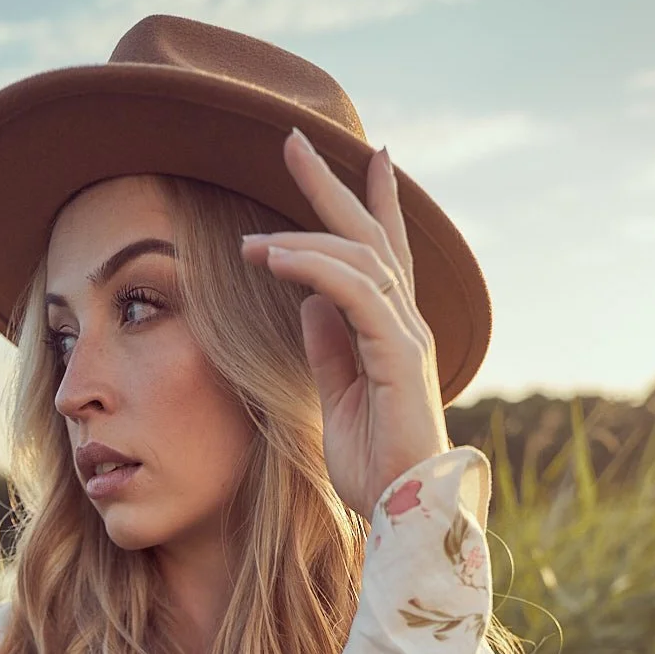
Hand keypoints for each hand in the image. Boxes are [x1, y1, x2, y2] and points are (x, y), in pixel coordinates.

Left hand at [241, 129, 449, 520]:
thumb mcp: (337, 399)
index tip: (361, 156)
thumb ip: (328, 348)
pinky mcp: (399, 355)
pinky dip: (313, 268)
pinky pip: (353, 292)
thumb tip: (308, 301)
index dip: (370, 204)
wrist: (404, 513)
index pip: (381, 254)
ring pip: (357, 258)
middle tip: (291, 140)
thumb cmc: (374, 468)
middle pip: (369, 236)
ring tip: (248, 242)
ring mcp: (406, 336)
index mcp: (392, 333)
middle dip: (330, 186)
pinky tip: (274, 259)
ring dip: (299, 239)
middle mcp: (405, 325)